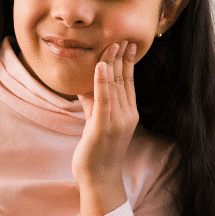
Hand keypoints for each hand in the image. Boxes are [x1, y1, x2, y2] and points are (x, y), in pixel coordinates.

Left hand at [73, 40, 137, 215]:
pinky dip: (102, 81)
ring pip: (115, 86)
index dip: (128, 62)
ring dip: (113, 63)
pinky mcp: (103, 127)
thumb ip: (93, 103)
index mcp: (128, 113)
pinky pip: (104, 99)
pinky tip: (100, 65)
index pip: (129, 83)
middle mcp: (127, 115)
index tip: (127, 44)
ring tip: (111, 44)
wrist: (100, 178)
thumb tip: (85, 86)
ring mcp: (117, 121)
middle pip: (124, 80)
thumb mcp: (96, 122)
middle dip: (122, 57)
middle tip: (121, 36)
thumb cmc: (97, 152)